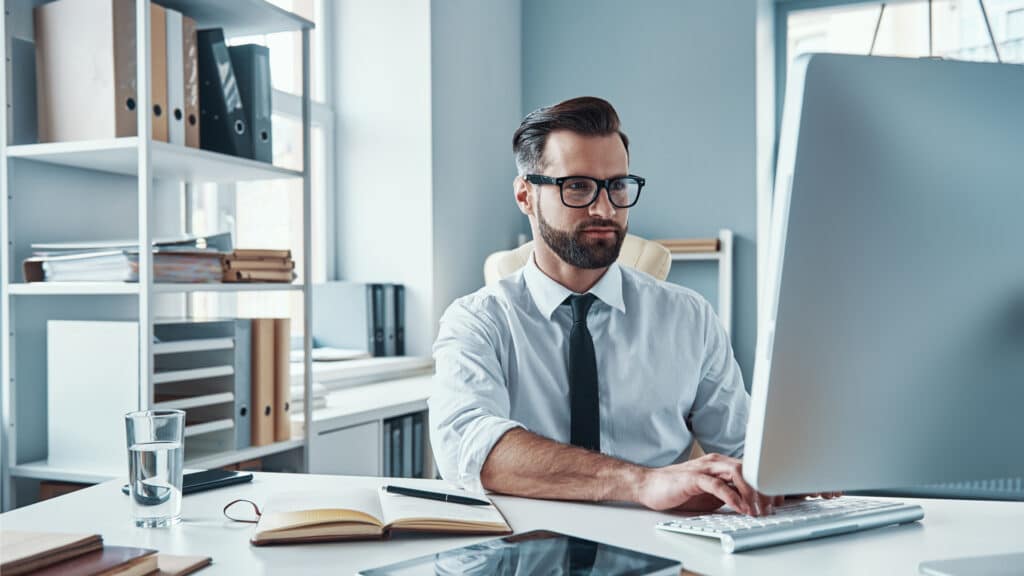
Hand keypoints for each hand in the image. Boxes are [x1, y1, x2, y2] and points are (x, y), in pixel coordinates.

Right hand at [635, 453, 777, 515]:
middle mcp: (715, 462)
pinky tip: (740, 508)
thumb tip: (752, 506)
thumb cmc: (679, 490)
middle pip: (749, 469)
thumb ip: (730, 494)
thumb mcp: (711, 493)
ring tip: (757, 511)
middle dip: (764, 489)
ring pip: (737, 473)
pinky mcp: (693, 478)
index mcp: (721, 464)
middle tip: (771, 508)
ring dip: (751, 493)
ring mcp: (704, 468)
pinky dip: (732, 497)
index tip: (779, 500)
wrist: (649, 485)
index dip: (768, 484)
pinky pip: (718, 485)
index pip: (752, 469)